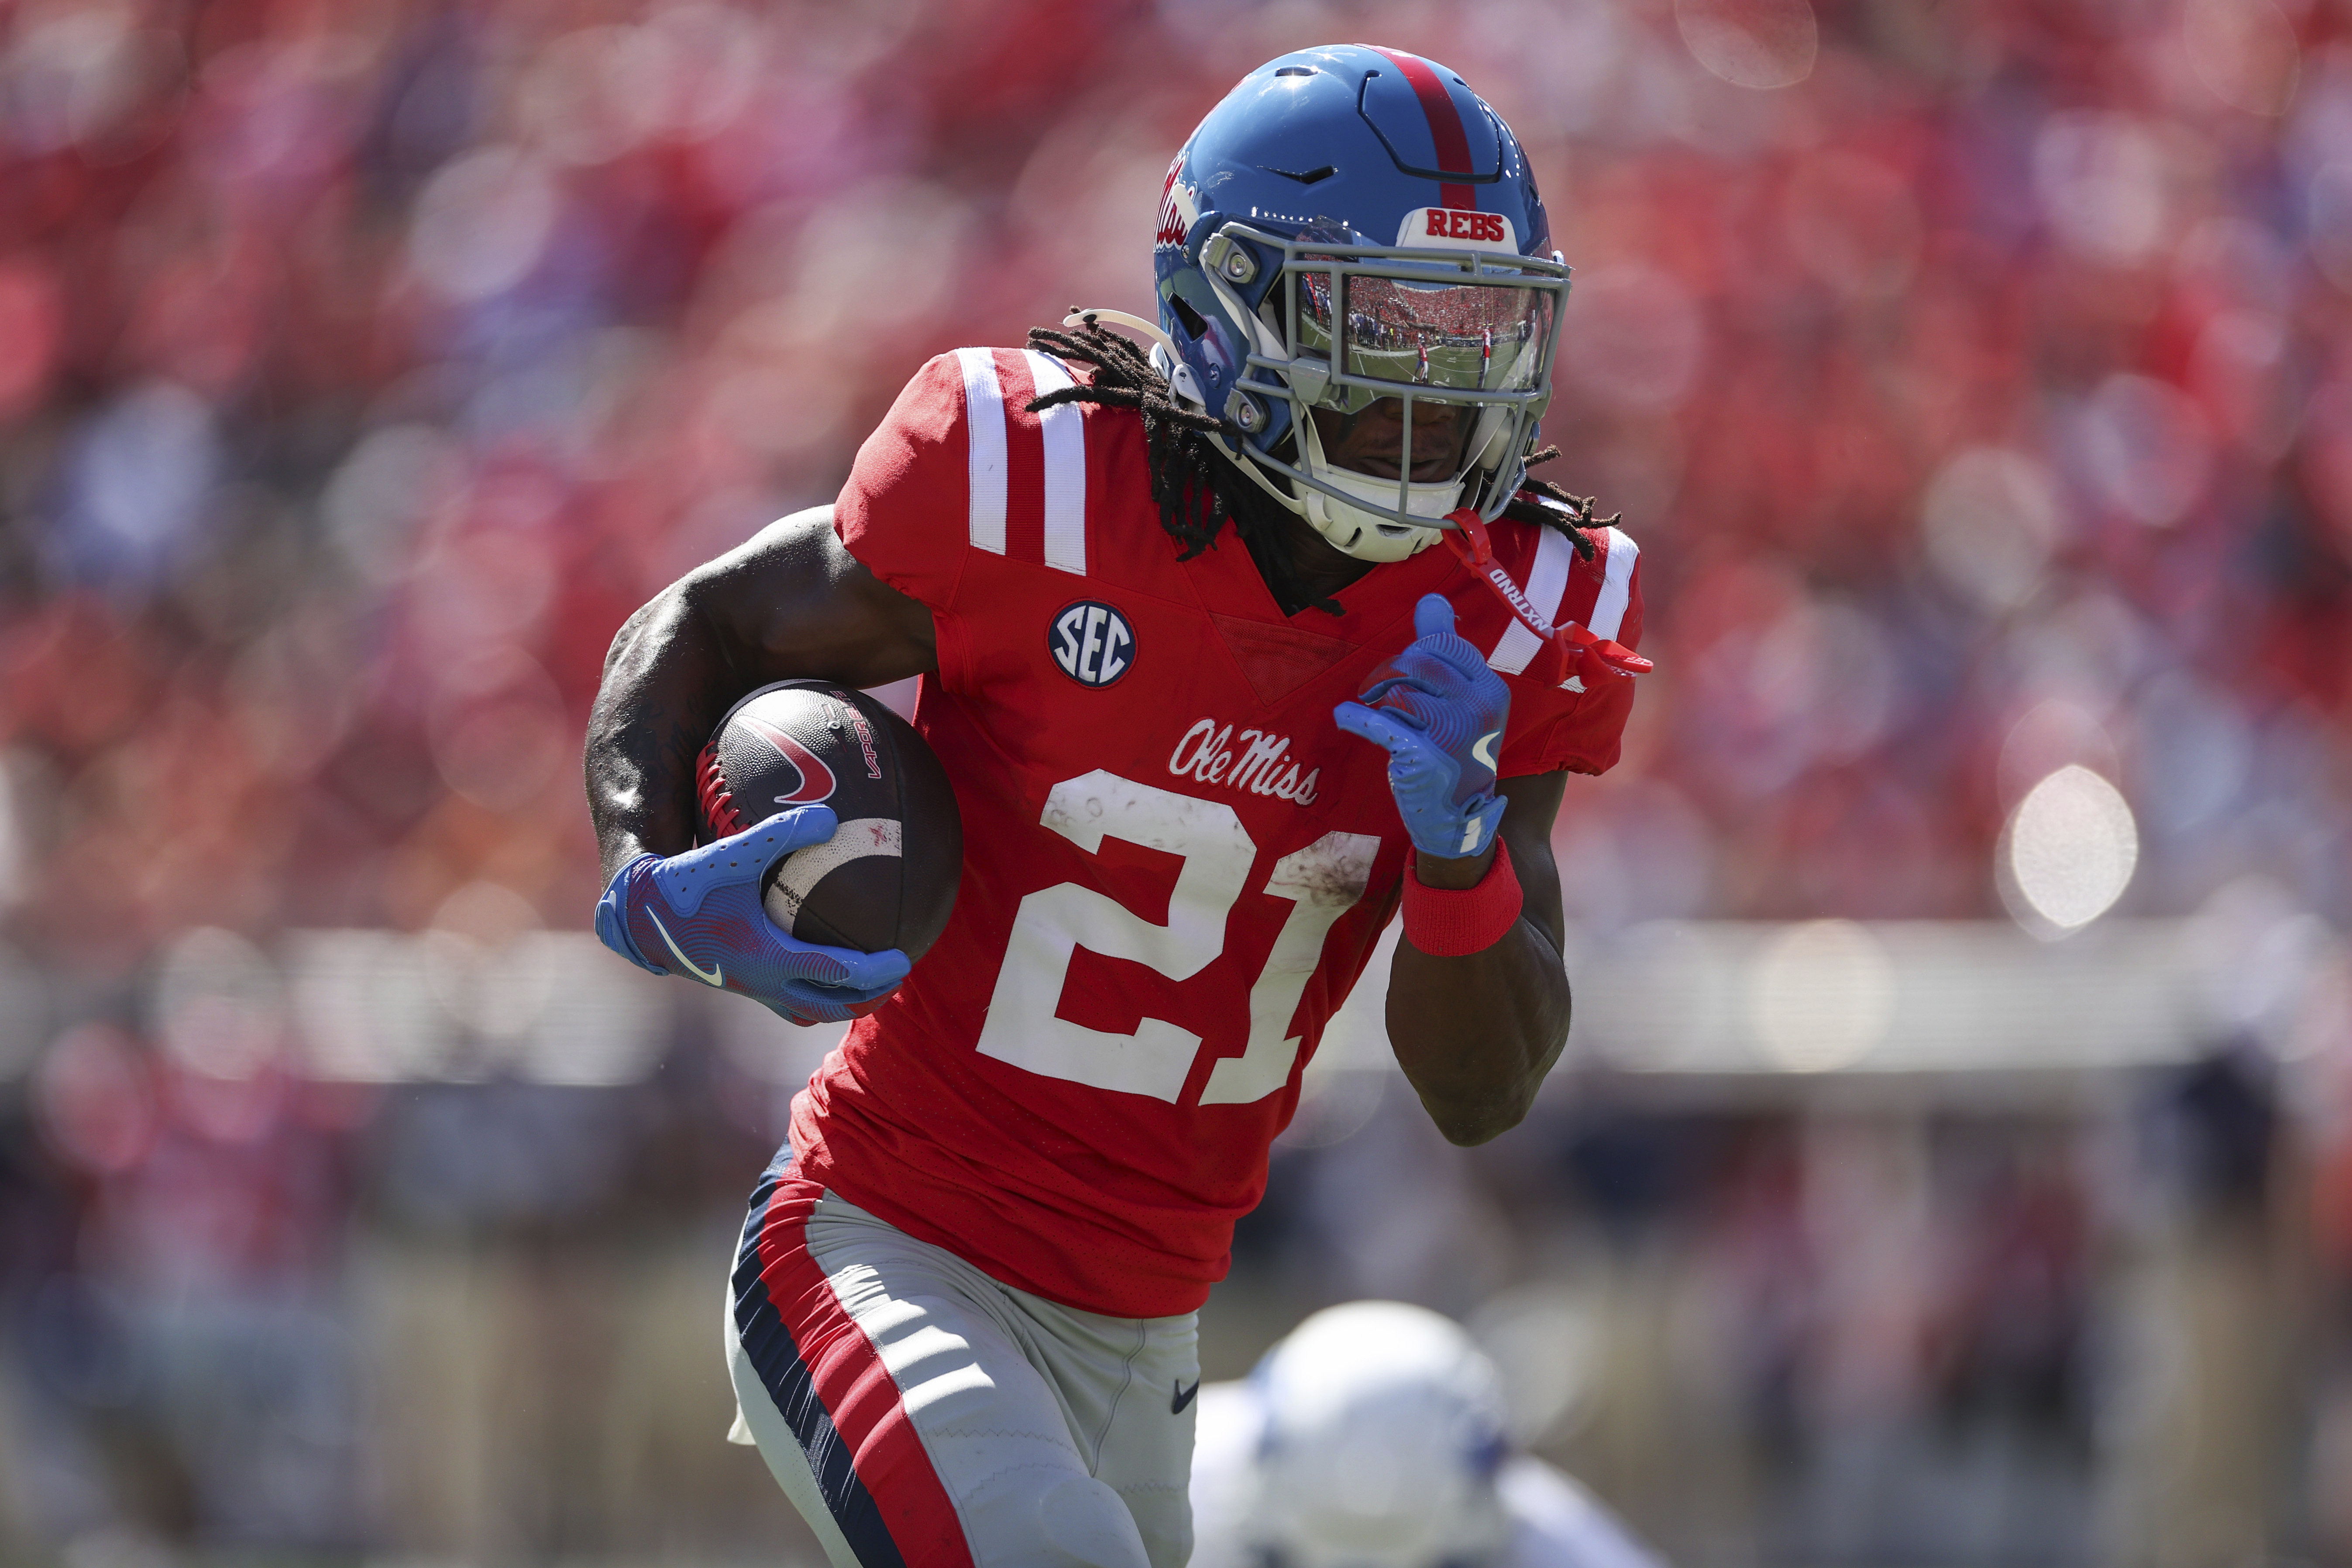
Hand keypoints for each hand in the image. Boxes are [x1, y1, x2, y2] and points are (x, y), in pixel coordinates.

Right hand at [594, 806, 911, 1025]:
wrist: (639, 915)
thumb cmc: (685, 882)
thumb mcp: (732, 852)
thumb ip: (780, 833)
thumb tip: (830, 816)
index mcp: (766, 955)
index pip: (833, 973)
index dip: (872, 971)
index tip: (903, 959)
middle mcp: (761, 981)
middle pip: (829, 1005)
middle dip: (868, 997)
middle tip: (898, 977)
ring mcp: (751, 988)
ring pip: (808, 1010)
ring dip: (841, 1003)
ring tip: (871, 986)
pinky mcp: (740, 984)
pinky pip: (787, 1000)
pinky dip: (812, 993)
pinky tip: (822, 969)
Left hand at [1334, 593, 1510, 858]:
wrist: (1457, 816)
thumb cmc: (1458, 750)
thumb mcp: (1466, 700)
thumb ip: (1448, 651)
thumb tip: (1431, 599)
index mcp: (1491, 689)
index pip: (1444, 644)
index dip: (1417, 651)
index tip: (1408, 671)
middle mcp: (1477, 707)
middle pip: (1417, 661)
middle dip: (1392, 672)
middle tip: (1383, 691)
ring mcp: (1452, 733)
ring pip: (1396, 691)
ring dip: (1378, 699)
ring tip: (1377, 711)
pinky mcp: (1422, 756)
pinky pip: (1377, 723)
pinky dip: (1355, 717)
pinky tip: (1345, 716)